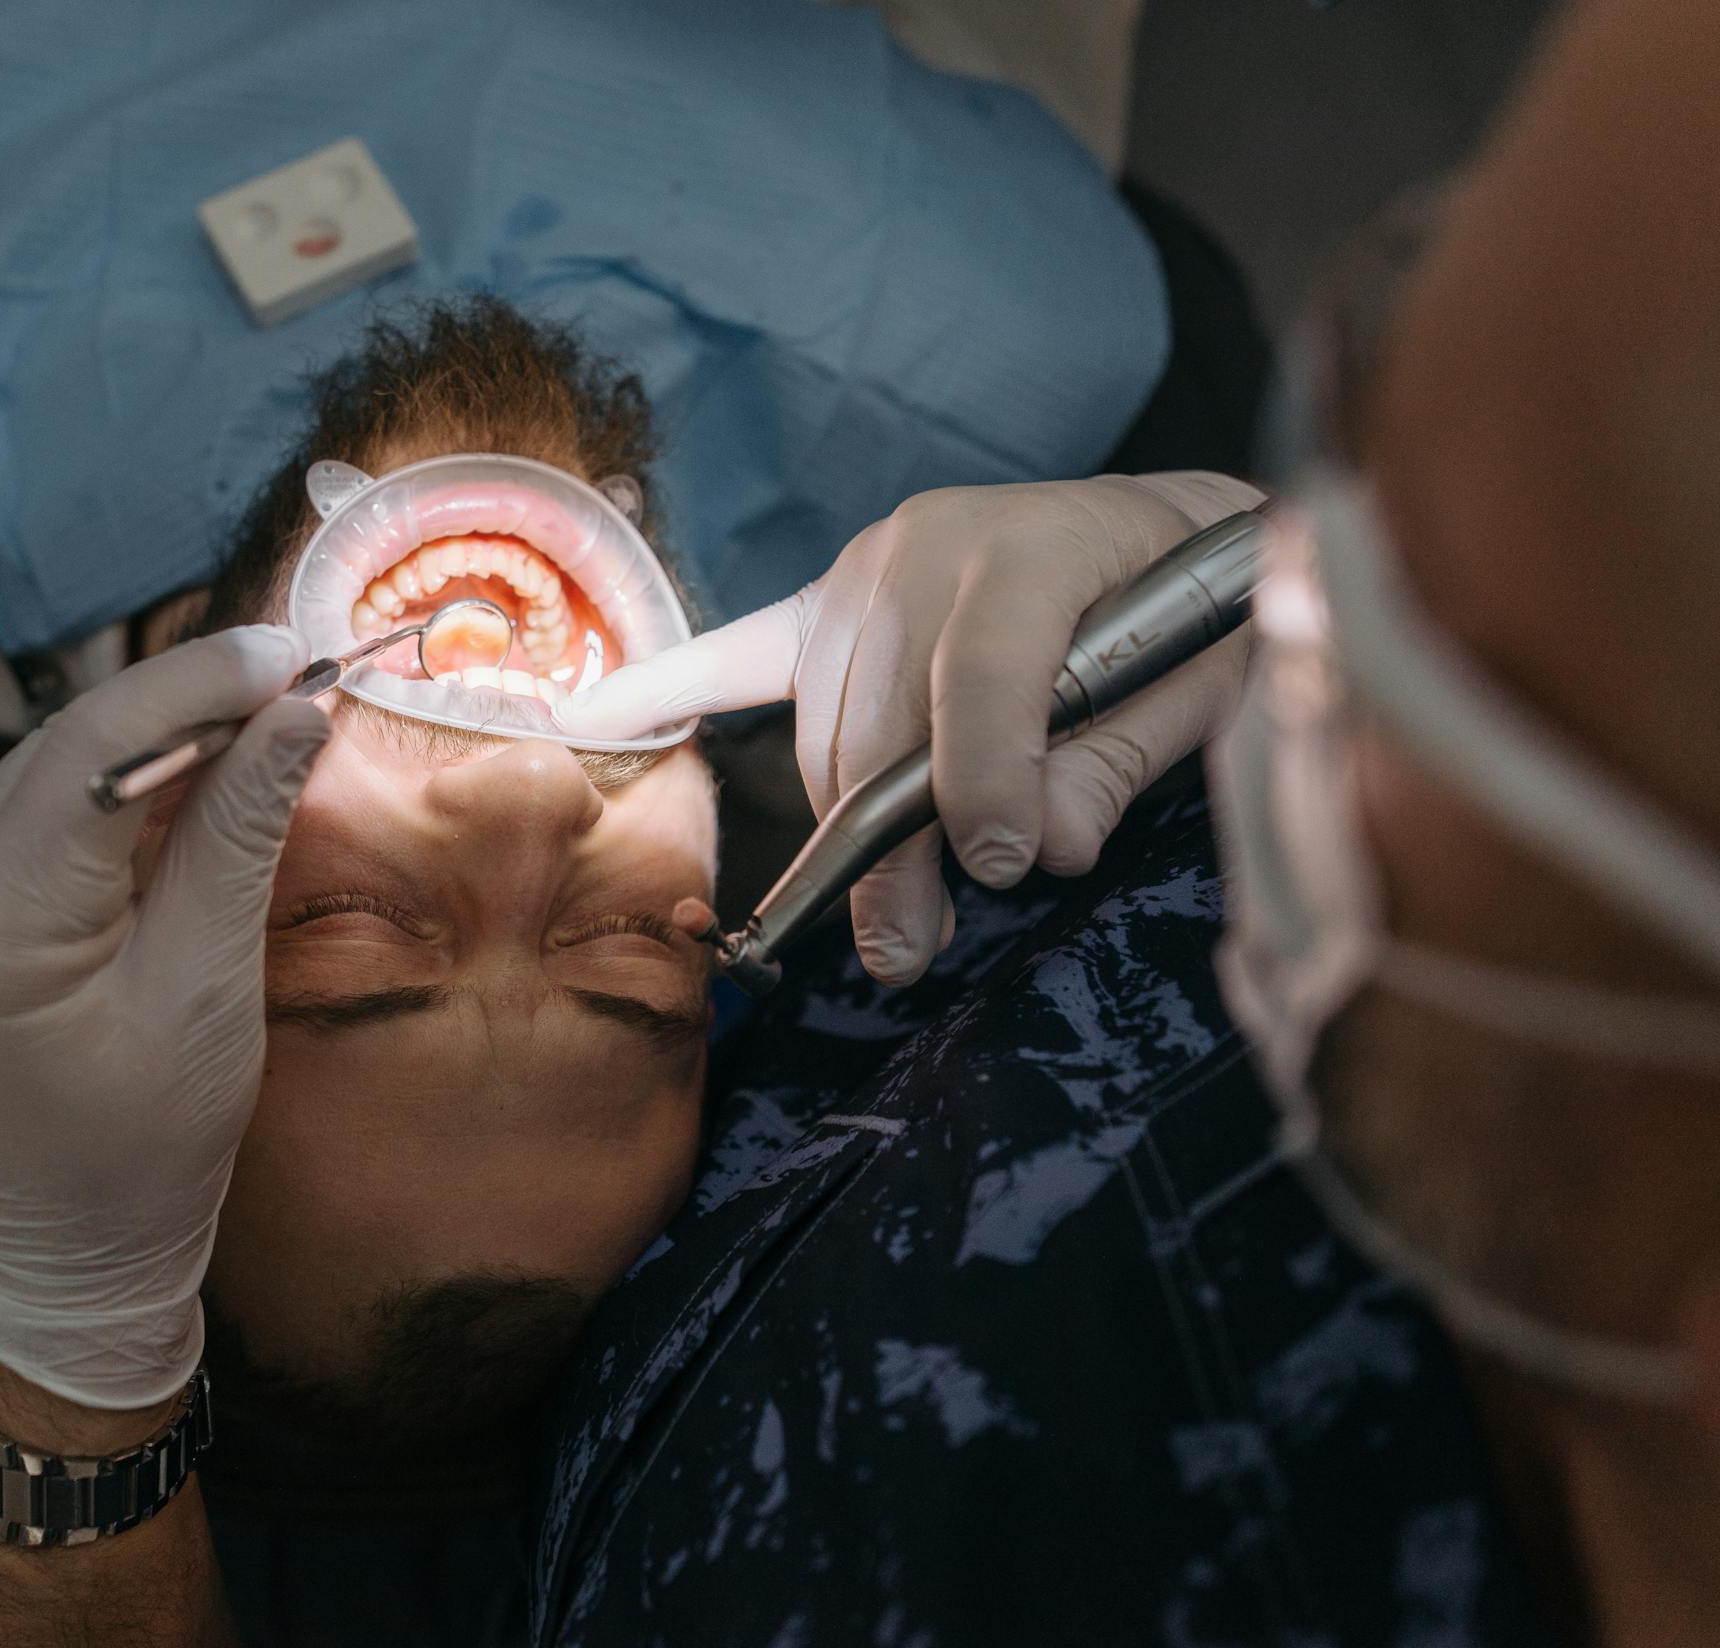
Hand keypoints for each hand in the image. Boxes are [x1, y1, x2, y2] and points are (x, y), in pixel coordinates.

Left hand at [0, 627, 329, 1409]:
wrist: (67, 1250)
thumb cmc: (144, 1149)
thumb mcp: (208, 991)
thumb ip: (238, 838)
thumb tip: (293, 711)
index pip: (95, 752)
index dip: (199, 685)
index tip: (296, 649)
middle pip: (69, 746)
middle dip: (187, 698)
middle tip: (300, 668)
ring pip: (56, 766)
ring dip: (159, 732)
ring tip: (267, 712)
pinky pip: (43, 810)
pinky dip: (124, 783)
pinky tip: (199, 773)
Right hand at [555, 474, 1263, 983]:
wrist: (1184, 536)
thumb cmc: (1211, 615)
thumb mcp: (1213, 682)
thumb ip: (1125, 758)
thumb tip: (1042, 848)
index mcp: (1035, 543)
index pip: (979, 674)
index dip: (986, 780)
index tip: (1005, 866)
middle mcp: (930, 543)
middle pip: (877, 721)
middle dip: (896, 849)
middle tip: (914, 951)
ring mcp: (867, 569)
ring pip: (821, 730)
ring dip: (844, 828)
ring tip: (892, 918)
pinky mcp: (834, 603)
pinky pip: (736, 652)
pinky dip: (667, 686)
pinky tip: (594, 716)